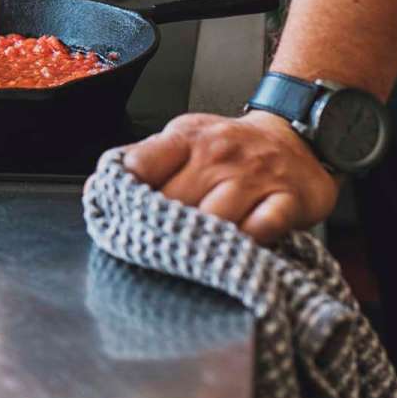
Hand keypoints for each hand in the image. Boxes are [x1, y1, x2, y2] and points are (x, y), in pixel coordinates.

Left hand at [123, 110, 339, 244]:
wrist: (296, 135)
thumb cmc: (230, 146)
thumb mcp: (185, 138)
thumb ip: (148, 161)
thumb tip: (101, 187)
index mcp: (186, 138)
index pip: (141, 165)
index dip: (125, 196)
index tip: (118, 218)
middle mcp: (218, 154)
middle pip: (174, 201)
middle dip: (159, 229)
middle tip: (149, 253)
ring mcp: (254, 176)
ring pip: (215, 218)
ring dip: (198, 243)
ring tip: (186, 262)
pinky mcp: (288, 199)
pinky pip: (262, 227)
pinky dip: (246, 243)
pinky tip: (234, 252)